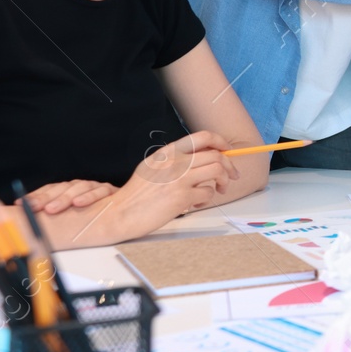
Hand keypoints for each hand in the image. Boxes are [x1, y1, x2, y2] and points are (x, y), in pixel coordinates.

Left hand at [23, 180, 118, 215]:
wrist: (128, 214)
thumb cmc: (96, 219)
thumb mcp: (73, 218)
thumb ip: (56, 215)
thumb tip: (32, 217)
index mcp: (70, 191)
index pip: (50, 189)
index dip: (35, 196)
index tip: (21, 204)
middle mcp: (82, 187)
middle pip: (63, 188)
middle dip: (46, 198)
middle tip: (35, 208)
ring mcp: (97, 187)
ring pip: (79, 187)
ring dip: (64, 198)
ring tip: (52, 209)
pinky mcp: (111, 191)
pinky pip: (100, 191)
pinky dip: (89, 197)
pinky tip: (79, 203)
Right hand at [83, 131, 240, 242]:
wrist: (119, 213)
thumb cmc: (136, 195)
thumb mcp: (152, 167)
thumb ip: (174, 160)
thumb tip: (202, 158)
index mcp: (167, 152)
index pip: (202, 137)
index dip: (220, 142)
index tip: (227, 150)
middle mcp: (174, 161)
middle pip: (216, 155)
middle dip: (229, 166)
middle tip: (231, 177)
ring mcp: (179, 178)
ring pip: (217, 171)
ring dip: (223, 181)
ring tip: (219, 190)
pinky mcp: (182, 196)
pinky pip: (207, 192)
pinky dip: (207, 199)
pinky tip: (197, 203)